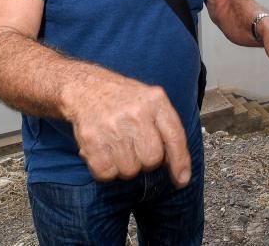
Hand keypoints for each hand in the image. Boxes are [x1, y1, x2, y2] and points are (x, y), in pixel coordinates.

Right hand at [63, 76, 190, 185]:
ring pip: (130, 170)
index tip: (181, 179)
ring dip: (126, 165)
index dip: (180, 162)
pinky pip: (106, 173)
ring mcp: (112, 126)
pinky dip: (107, 169)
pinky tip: (106, 152)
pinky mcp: (91, 140)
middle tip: (136, 147)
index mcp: (155, 100)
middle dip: (147, 161)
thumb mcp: (151, 101)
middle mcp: (136, 112)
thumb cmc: (123, 99)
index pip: (175, 137)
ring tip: (119, 146)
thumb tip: (175, 164)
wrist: (86, 88)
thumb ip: (166, 127)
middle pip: (152, 159)